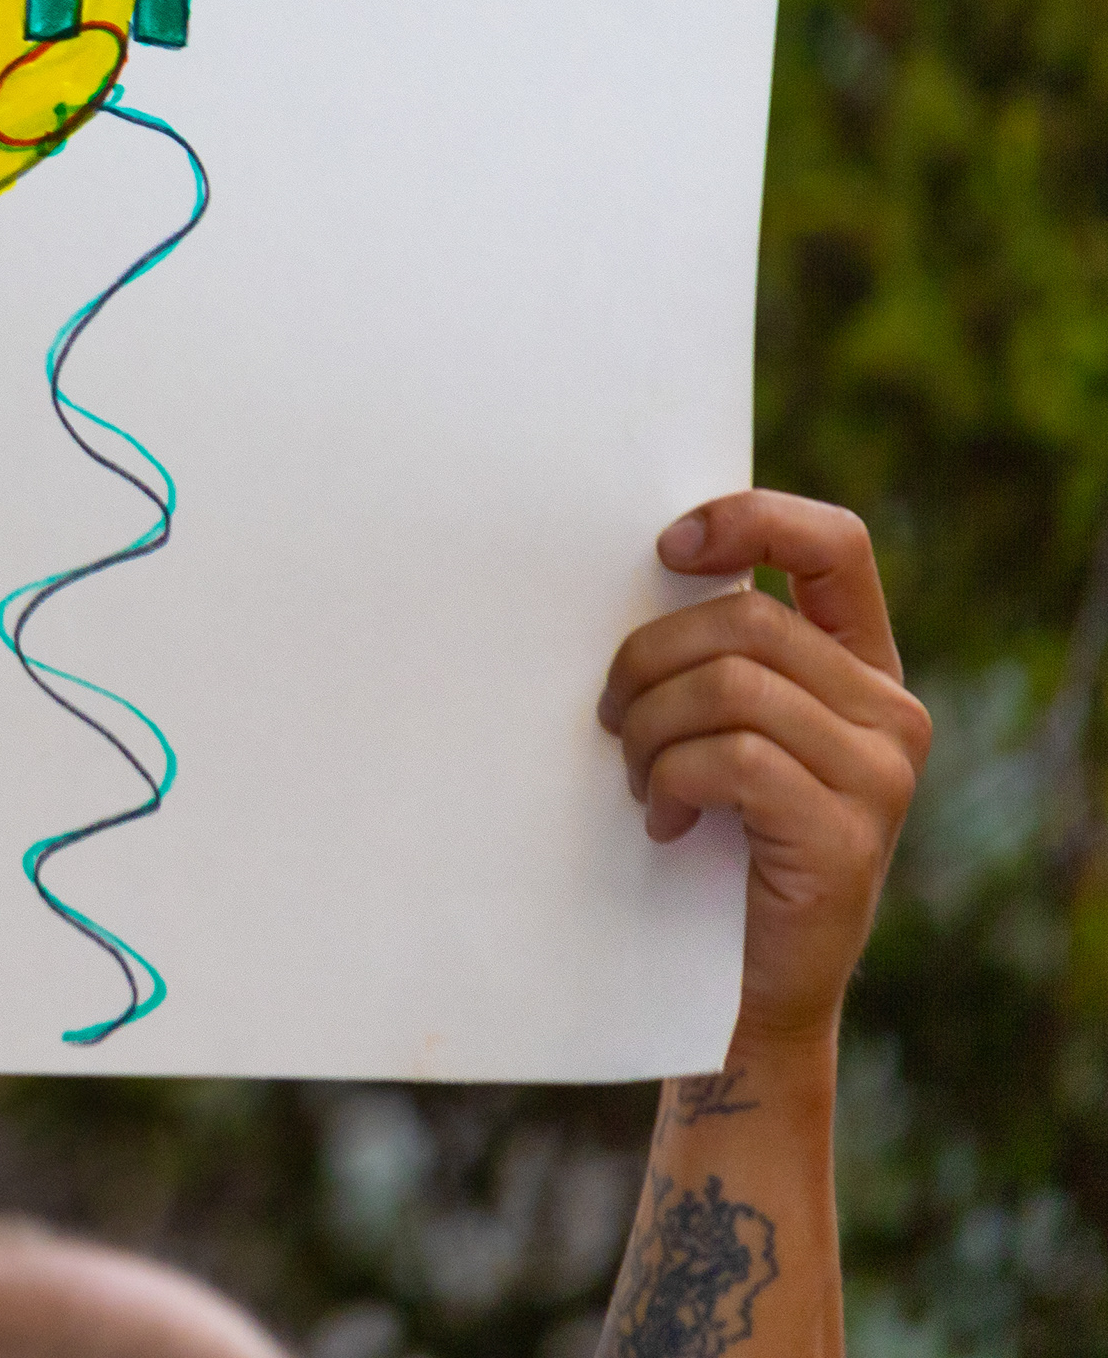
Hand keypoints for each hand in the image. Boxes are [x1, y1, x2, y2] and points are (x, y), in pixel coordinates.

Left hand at [599, 488, 929, 1047]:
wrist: (745, 983)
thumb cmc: (717, 838)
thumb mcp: (729, 730)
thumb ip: (722, 657)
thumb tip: (642, 570)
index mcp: (864, 668)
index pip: (836, 544)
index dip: (750, 520)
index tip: (667, 548)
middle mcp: (892, 713)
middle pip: (744, 620)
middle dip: (647, 659)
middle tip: (612, 719)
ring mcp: (880, 776)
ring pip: (728, 686)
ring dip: (650, 728)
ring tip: (640, 777)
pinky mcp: (845, 835)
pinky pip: (731, 760)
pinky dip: (670, 781)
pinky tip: (665, 820)